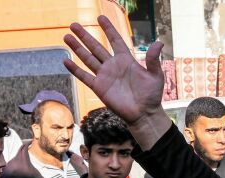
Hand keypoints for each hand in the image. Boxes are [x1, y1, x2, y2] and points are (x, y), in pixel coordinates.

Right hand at [63, 16, 170, 148]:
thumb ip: (154, 59)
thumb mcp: (155, 76)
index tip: (100, 17)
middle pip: (96, 47)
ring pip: (88, 58)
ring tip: (66, 36)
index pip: (115, 40)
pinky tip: (65, 61)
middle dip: (85, 36)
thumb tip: (159, 42)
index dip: (108, 29)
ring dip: (77, 48)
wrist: (144, 113)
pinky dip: (75, 70)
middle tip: (73, 24)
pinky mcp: (99, 88)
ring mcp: (105, 76)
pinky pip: (85, 76)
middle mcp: (113, 66)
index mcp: (126, 60)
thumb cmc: (152, 95)